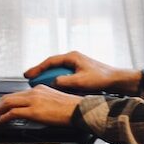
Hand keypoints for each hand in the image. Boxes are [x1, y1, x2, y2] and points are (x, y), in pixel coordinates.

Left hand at [0, 86, 82, 126]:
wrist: (78, 109)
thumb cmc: (70, 108)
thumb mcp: (53, 100)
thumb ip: (41, 102)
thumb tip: (33, 111)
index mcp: (38, 88)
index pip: (16, 94)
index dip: (4, 101)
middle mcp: (34, 92)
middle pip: (8, 96)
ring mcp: (33, 100)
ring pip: (7, 102)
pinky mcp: (33, 110)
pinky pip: (12, 113)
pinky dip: (2, 117)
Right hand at [25, 51, 141, 94]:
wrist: (115, 80)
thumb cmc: (101, 78)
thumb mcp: (80, 81)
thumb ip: (64, 81)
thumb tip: (53, 83)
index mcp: (72, 57)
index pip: (50, 61)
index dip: (37, 68)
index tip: (28, 74)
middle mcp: (73, 58)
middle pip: (52, 65)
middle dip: (40, 72)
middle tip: (29, 79)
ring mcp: (76, 64)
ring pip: (58, 70)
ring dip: (48, 76)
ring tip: (39, 84)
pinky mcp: (79, 71)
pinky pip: (64, 74)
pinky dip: (57, 79)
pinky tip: (54, 87)